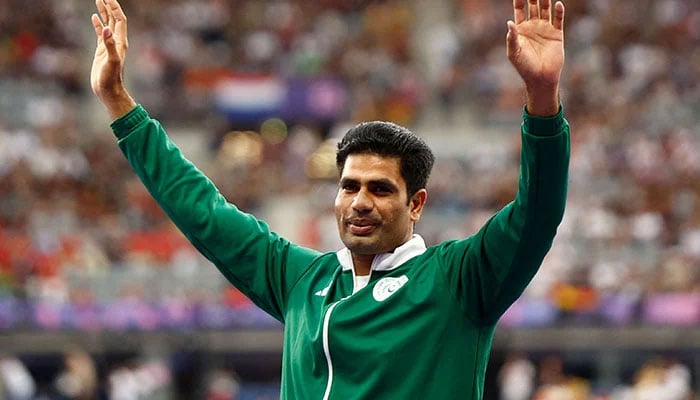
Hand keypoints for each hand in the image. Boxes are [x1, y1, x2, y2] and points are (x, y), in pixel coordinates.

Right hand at [90, 0, 135, 119]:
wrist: (108, 90)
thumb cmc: (111, 78)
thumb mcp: (111, 61)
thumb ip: (109, 45)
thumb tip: (106, 29)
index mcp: (120, 42)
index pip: (119, 20)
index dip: (115, 8)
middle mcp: (116, 42)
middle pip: (114, 19)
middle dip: (110, 6)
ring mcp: (109, 45)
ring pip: (107, 24)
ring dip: (104, 12)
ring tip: (98, 1)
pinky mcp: (102, 50)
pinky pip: (100, 33)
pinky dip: (98, 24)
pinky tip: (94, 18)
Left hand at [506, 0, 564, 115]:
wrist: (540, 78)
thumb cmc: (524, 67)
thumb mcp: (514, 53)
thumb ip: (511, 37)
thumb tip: (509, 22)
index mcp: (521, 29)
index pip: (520, 9)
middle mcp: (533, 26)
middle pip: (533, 6)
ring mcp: (545, 29)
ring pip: (545, 9)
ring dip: (545, 0)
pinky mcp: (557, 34)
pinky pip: (558, 19)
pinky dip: (558, 11)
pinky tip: (558, 4)